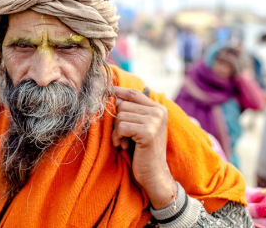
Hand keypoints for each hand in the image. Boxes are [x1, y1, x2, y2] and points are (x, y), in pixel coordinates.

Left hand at [112, 86, 176, 208]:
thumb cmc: (142, 151)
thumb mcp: (138, 127)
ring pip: (121, 115)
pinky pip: (122, 127)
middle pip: (124, 104)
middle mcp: (159, 112)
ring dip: (117, 131)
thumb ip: (131, 111)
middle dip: (117, 120)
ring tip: (124, 141)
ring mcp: (155, 121)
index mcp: (159, 109)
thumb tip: (115, 96)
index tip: (106, 91)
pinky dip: (117, 137)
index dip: (119, 91)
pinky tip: (123, 145)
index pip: (134, 93)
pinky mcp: (148, 132)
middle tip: (122, 135)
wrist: (154, 175)